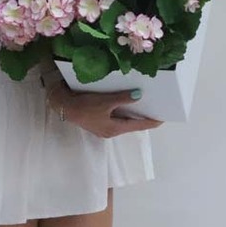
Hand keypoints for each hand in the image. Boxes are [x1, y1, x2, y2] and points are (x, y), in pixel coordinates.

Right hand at [48, 84, 162, 138]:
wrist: (63, 107)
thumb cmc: (84, 105)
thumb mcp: (105, 101)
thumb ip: (122, 98)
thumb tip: (139, 95)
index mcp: (114, 128)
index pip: (138, 126)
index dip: (151, 122)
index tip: (163, 118)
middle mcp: (111, 131)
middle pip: (131, 125)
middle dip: (142, 117)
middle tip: (154, 108)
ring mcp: (103, 127)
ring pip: (123, 121)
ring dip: (132, 114)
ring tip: (142, 105)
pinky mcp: (97, 122)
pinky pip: (115, 118)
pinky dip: (122, 111)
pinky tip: (124, 103)